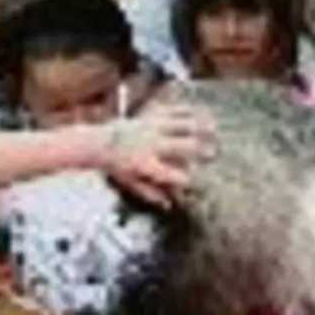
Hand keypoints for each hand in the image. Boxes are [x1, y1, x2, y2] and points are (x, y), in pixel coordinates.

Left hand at [96, 105, 213, 206]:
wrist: (100, 142)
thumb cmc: (118, 166)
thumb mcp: (131, 184)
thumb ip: (151, 194)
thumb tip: (170, 205)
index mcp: (146, 164)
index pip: (173, 174)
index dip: (188, 179)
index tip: (198, 180)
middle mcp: (151, 144)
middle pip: (182, 146)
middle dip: (201, 149)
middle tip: (214, 152)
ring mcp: (151, 126)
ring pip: (181, 124)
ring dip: (200, 126)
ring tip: (214, 129)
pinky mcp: (151, 114)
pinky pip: (173, 109)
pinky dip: (189, 111)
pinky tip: (204, 113)